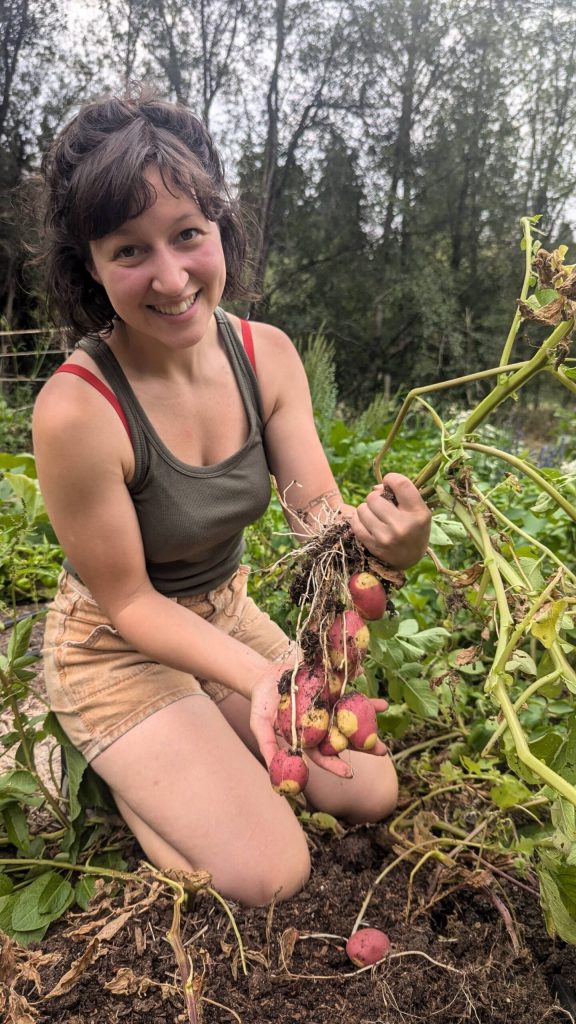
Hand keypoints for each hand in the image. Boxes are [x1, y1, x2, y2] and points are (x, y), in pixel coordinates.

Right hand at [250, 669, 389, 779]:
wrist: (263, 676)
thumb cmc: (260, 705)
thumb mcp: (260, 726)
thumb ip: (268, 748)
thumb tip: (275, 779)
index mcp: (308, 738)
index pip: (323, 755)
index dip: (335, 765)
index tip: (349, 773)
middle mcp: (322, 723)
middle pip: (344, 736)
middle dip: (364, 743)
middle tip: (382, 750)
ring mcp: (328, 705)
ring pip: (351, 712)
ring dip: (368, 712)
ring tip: (383, 708)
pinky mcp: (329, 687)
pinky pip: (346, 687)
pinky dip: (357, 682)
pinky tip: (368, 677)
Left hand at [349, 473, 430, 568]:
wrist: (411, 558)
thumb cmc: (414, 528)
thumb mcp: (418, 510)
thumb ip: (401, 494)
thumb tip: (375, 487)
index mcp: (418, 513)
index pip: (400, 483)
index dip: (390, 479)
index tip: (389, 484)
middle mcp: (402, 525)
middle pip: (374, 497)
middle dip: (376, 497)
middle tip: (383, 505)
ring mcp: (386, 537)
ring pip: (362, 509)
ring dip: (367, 509)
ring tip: (376, 515)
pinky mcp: (373, 545)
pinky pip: (355, 523)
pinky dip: (358, 519)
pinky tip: (367, 521)